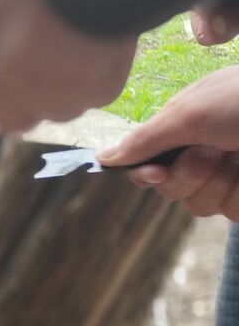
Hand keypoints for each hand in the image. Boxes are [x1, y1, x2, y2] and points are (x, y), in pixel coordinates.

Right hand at [96, 65, 238, 219]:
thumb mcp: (191, 113)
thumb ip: (145, 138)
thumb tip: (101, 157)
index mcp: (189, 126)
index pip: (148, 161)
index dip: (146, 172)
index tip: (155, 172)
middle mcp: (208, 151)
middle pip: (169, 188)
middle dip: (187, 176)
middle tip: (211, 153)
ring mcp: (233, 175)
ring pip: (199, 204)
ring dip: (217, 183)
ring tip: (238, 157)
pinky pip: (232, 212)